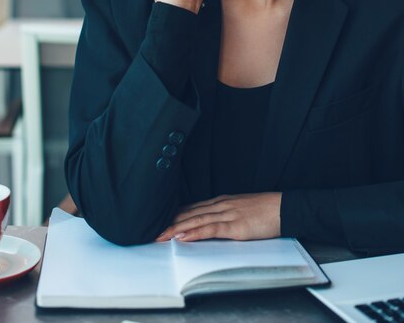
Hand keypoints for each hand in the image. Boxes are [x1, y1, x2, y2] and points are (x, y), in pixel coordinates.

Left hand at [155, 193, 281, 241]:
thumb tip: (213, 222)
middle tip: (152, 231)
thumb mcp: (242, 210)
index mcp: (222, 201)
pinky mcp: (235, 226)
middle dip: (170, 223)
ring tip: (161, 236)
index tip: (160, 221)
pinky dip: (195, 232)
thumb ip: (226, 214)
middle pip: (190, 214)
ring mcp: (227, 214)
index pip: (192, 208)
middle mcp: (221, 205)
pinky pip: (211, 229)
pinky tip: (183, 236)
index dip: (175, 215)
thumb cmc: (266, 210)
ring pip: (196, 220)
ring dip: (176, 229)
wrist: (285, 207)